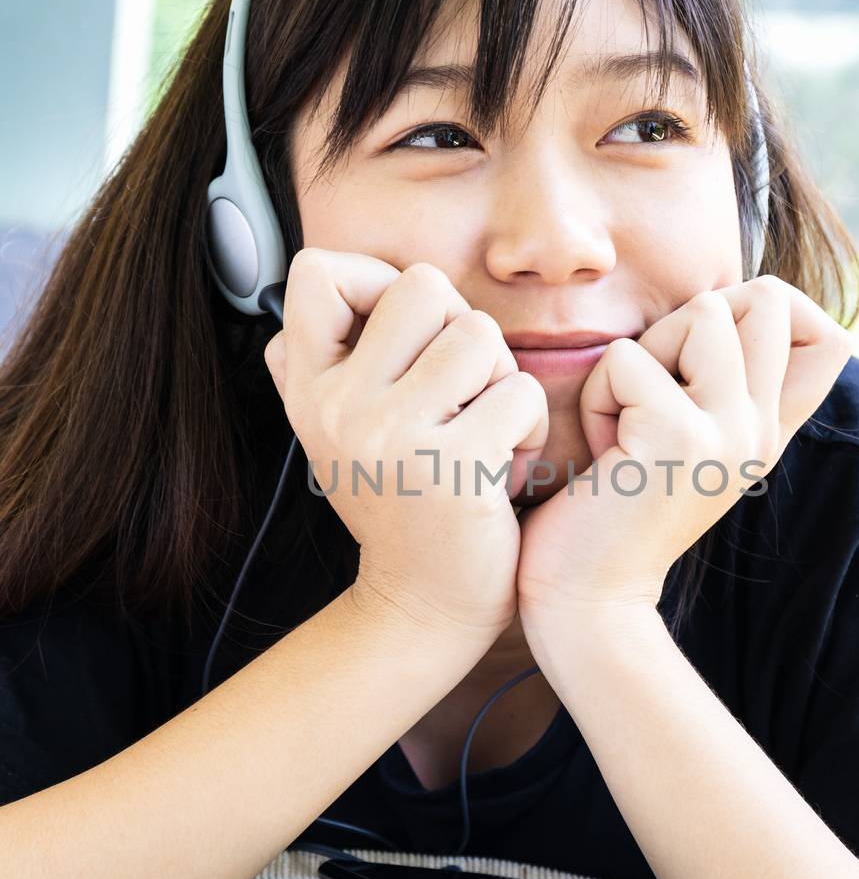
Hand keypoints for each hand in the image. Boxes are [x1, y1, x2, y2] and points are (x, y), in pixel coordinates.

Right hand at [263, 248, 549, 643]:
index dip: (375, 281)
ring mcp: (393, 436)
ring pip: (480, 334)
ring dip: (501, 380)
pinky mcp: (454, 467)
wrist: (424, 607)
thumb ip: (318, 361)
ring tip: (483, 430)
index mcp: (310, 391)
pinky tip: (504, 469)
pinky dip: (529, 428)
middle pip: (422, 286)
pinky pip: (521, 393)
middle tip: (461, 390)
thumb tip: (313, 282)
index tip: (403, 335)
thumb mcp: (335, 432)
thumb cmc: (399, 504)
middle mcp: (340, 408)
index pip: (317, 272)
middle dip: (460, 327)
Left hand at [515, 275, 852, 620]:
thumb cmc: (614, 511)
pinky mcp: (680, 436)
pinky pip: (628, 358)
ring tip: (626, 423)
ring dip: (642, 356)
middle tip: (653, 389)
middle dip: (693, 320)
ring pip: (703, 312)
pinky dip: (598, 395)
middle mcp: (762, 430)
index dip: (773, 310)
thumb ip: (721, 387)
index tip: (708, 353)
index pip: (831, 337)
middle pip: (769, 298)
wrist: (588, 601)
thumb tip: (730, 307)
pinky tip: (604, 452)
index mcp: (769, 432)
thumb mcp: (688, 443)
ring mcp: (730, 432)